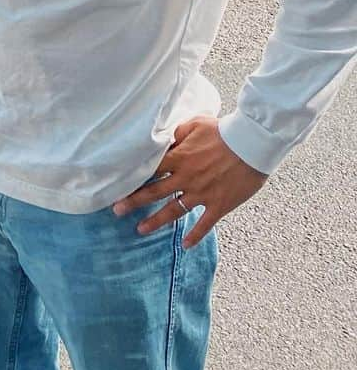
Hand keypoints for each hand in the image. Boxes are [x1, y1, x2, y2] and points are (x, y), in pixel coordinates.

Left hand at [112, 115, 267, 249]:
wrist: (251, 144)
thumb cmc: (223, 131)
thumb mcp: (195, 123)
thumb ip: (177, 131)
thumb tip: (165, 137)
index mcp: (179, 157)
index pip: (149, 169)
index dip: (132, 177)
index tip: (117, 184)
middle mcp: (186, 177)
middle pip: (155, 191)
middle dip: (134, 202)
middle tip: (116, 211)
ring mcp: (202, 193)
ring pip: (174, 210)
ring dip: (156, 221)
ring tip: (140, 230)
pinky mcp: (219, 204)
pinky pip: (205, 224)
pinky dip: (195, 236)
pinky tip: (185, 246)